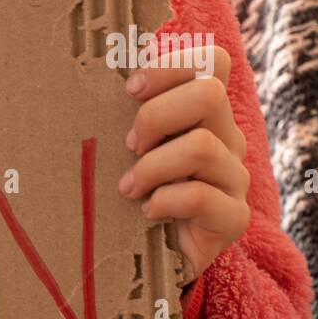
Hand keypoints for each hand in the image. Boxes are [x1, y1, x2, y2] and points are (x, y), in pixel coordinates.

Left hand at [118, 44, 250, 282]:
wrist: (149, 256)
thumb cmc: (129, 191)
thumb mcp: (124, 147)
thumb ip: (122, 114)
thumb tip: (83, 81)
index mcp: (203, 113)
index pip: (211, 61)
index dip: (171, 66)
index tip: (130, 90)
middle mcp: (226, 138)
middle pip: (210, 94)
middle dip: (155, 116)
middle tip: (129, 145)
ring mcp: (233, 177)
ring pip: (201, 146)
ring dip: (151, 166)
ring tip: (128, 188)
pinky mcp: (232, 217)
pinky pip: (200, 196)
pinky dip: (163, 202)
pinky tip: (146, 214)